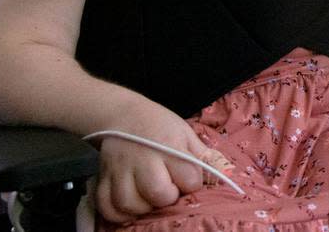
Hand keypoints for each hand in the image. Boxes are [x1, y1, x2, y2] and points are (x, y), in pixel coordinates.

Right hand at [93, 101, 229, 222]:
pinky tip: (130, 207)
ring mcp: (120, 170)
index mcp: (169, 145)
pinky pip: (107, 207)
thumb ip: (202, 155)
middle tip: (168, 189)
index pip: (189, 178)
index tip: (187, 178)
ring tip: (149, 199)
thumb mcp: (184, 133)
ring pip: (129, 203)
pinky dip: (118, 214)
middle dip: (168, 197)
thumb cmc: (158, 125)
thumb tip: (225, 175)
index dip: (192, 183)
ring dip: (142, 208)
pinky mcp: (103, 178)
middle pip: (158, 193)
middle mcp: (143, 158)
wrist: (121, 114)